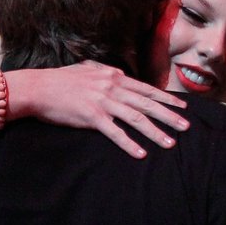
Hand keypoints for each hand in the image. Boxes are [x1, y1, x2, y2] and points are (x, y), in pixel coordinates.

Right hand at [9, 61, 189, 159]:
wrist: (39, 87)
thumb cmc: (61, 81)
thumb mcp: (88, 71)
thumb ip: (105, 74)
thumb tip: (117, 76)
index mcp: (113, 76)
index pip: (146, 89)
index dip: (166, 99)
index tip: (182, 108)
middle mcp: (112, 87)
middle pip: (147, 104)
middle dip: (169, 116)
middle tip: (186, 127)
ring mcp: (103, 102)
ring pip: (136, 118)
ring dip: (155, 132)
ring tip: (170, 143)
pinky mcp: (92, 117)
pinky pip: (115, 132)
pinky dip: (129, 144)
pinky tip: (141, 153)